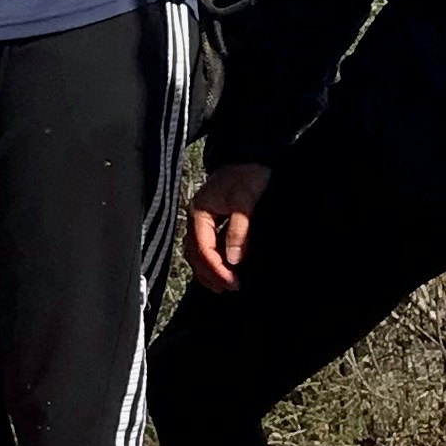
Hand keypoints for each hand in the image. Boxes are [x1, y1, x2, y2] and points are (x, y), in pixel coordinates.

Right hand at [186, 163, 271, 292]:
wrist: (251, 156)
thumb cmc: (247, 175)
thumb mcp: (245, 201)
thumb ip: (238, 230)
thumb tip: (232, 259)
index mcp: (199, 213)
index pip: (202, 249)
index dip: (216, 269)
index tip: (233, 283)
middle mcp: (196, 218)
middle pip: (195, 255)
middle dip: (210, 275)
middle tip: (230, 289)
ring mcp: (202, 220)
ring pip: (198, 252)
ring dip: (209, 270)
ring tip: (225, 285)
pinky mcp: (211, 221)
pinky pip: (206, 246)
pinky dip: (213, 260)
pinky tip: (225, 269)